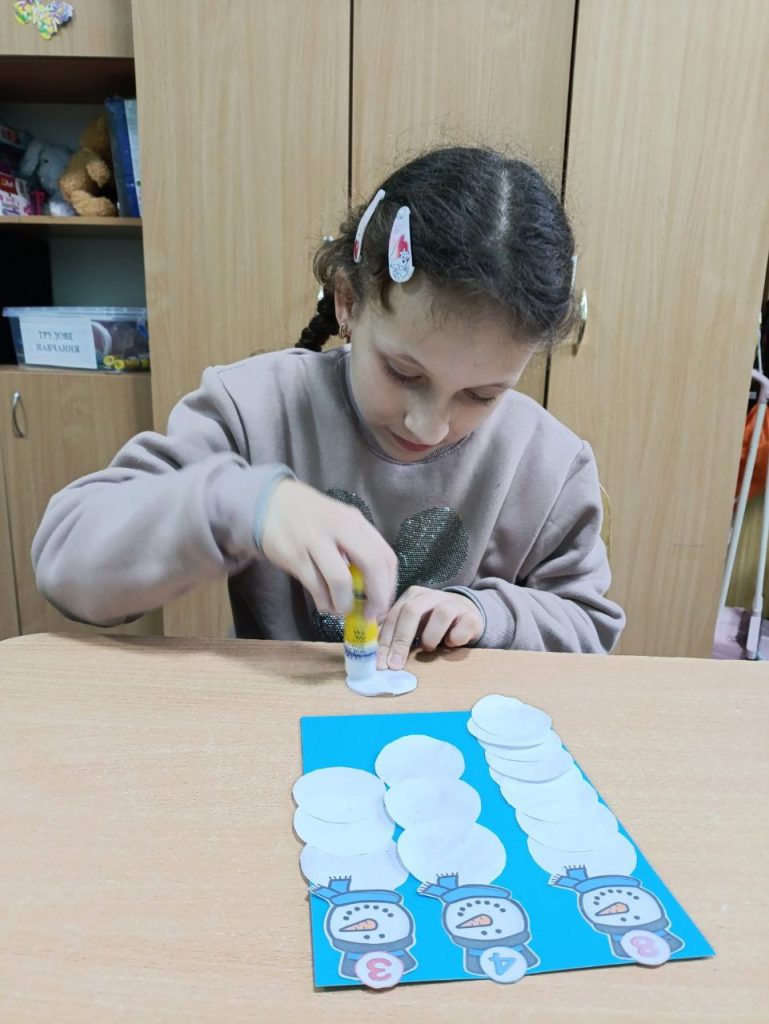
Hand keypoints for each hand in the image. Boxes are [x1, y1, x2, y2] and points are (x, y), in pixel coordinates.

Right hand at [260, 479, 396, 617]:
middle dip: (375, 597)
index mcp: (356, 521)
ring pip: (341, 580)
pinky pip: (315, 586)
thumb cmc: (311, 516)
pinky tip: (325, 605)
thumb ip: (357, 547)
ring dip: (345, 603)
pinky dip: (324, 602)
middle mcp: (340, 527)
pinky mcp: (294, 555)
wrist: (269, 502)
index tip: (383, 603)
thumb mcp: (340, 521)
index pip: (386, 556)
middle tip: (370, 614)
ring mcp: (315, 540)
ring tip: (342, 610)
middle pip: (372, 565)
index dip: (388, 586)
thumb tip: (373, 588)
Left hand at [377, 586, 483, 669]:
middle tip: (395, 665)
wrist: (466, 616)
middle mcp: (431, 595)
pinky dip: (454, 639)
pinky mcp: (471, 616)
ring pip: (441, 614)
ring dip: (431, 637)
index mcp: (412, 596)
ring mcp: (453, 603)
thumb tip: (375, 655)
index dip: (385, 640)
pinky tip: (451, 644)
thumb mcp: (412, 625)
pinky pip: (462, 627)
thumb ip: (395, 632)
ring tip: (429, 648)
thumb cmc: (432, 623)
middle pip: (411, 611)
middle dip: (401, 640)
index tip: (380, 663)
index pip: (393, 615)